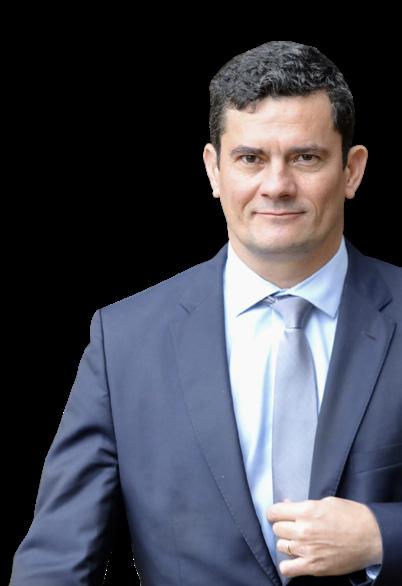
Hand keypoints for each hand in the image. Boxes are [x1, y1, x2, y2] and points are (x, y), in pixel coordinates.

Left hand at [267, 497, 382, 577]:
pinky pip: (287, 569)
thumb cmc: (351, 516)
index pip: (275, 512)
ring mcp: (307, 549)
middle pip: (277, 529)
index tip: (276, 515)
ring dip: (286, 543)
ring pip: (281, 546)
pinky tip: (294, 559)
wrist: (371, 537)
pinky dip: (288, 565)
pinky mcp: (313, 566)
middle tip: (292, 527)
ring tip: (296, 542)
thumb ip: (304, 504)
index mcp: (306, 511)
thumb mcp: (326, 502)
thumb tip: (287, 504)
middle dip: (282, 527)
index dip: (274, 513)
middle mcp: (303, 530)